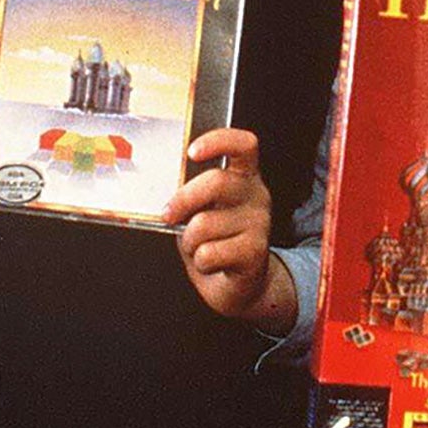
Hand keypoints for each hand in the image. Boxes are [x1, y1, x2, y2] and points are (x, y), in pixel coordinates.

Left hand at [165, 127, 290, 331]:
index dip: (218, 141)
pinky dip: (199, 261)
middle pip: (217, 182)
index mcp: (244, 176)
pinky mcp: (255, 253)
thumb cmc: (215, 240)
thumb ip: (193, 195)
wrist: (240, 286)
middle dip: (183, 200)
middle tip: (168, 214)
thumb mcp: (203, 210)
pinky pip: (209, 253)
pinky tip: (212, 263)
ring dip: (190, 240)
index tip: (192, 152)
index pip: (244, 145)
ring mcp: (260, 224)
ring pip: (204, 224)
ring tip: (199, 246)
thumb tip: (168, 195)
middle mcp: (257, 195)